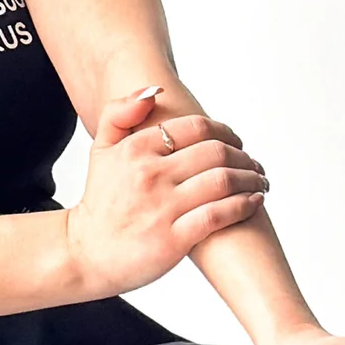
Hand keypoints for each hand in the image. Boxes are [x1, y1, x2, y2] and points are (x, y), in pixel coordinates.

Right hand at [66, 87, 269, 298]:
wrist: (85, 253)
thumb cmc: (100, 201)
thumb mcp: (101, 149)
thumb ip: (120, 112)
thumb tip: (155, 90)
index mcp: (135, 148)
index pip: (196, 127)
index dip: (225, 131)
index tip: (237, 142)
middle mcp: (150, 174)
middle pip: (215, 153)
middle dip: (244, 156)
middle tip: (255, 164)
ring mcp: (162, 207)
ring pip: (222, 181)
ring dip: (250, 179)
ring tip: (259, 181)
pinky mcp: (173, 240)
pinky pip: (218, 215)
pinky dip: (243, 205)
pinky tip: (253, 202)